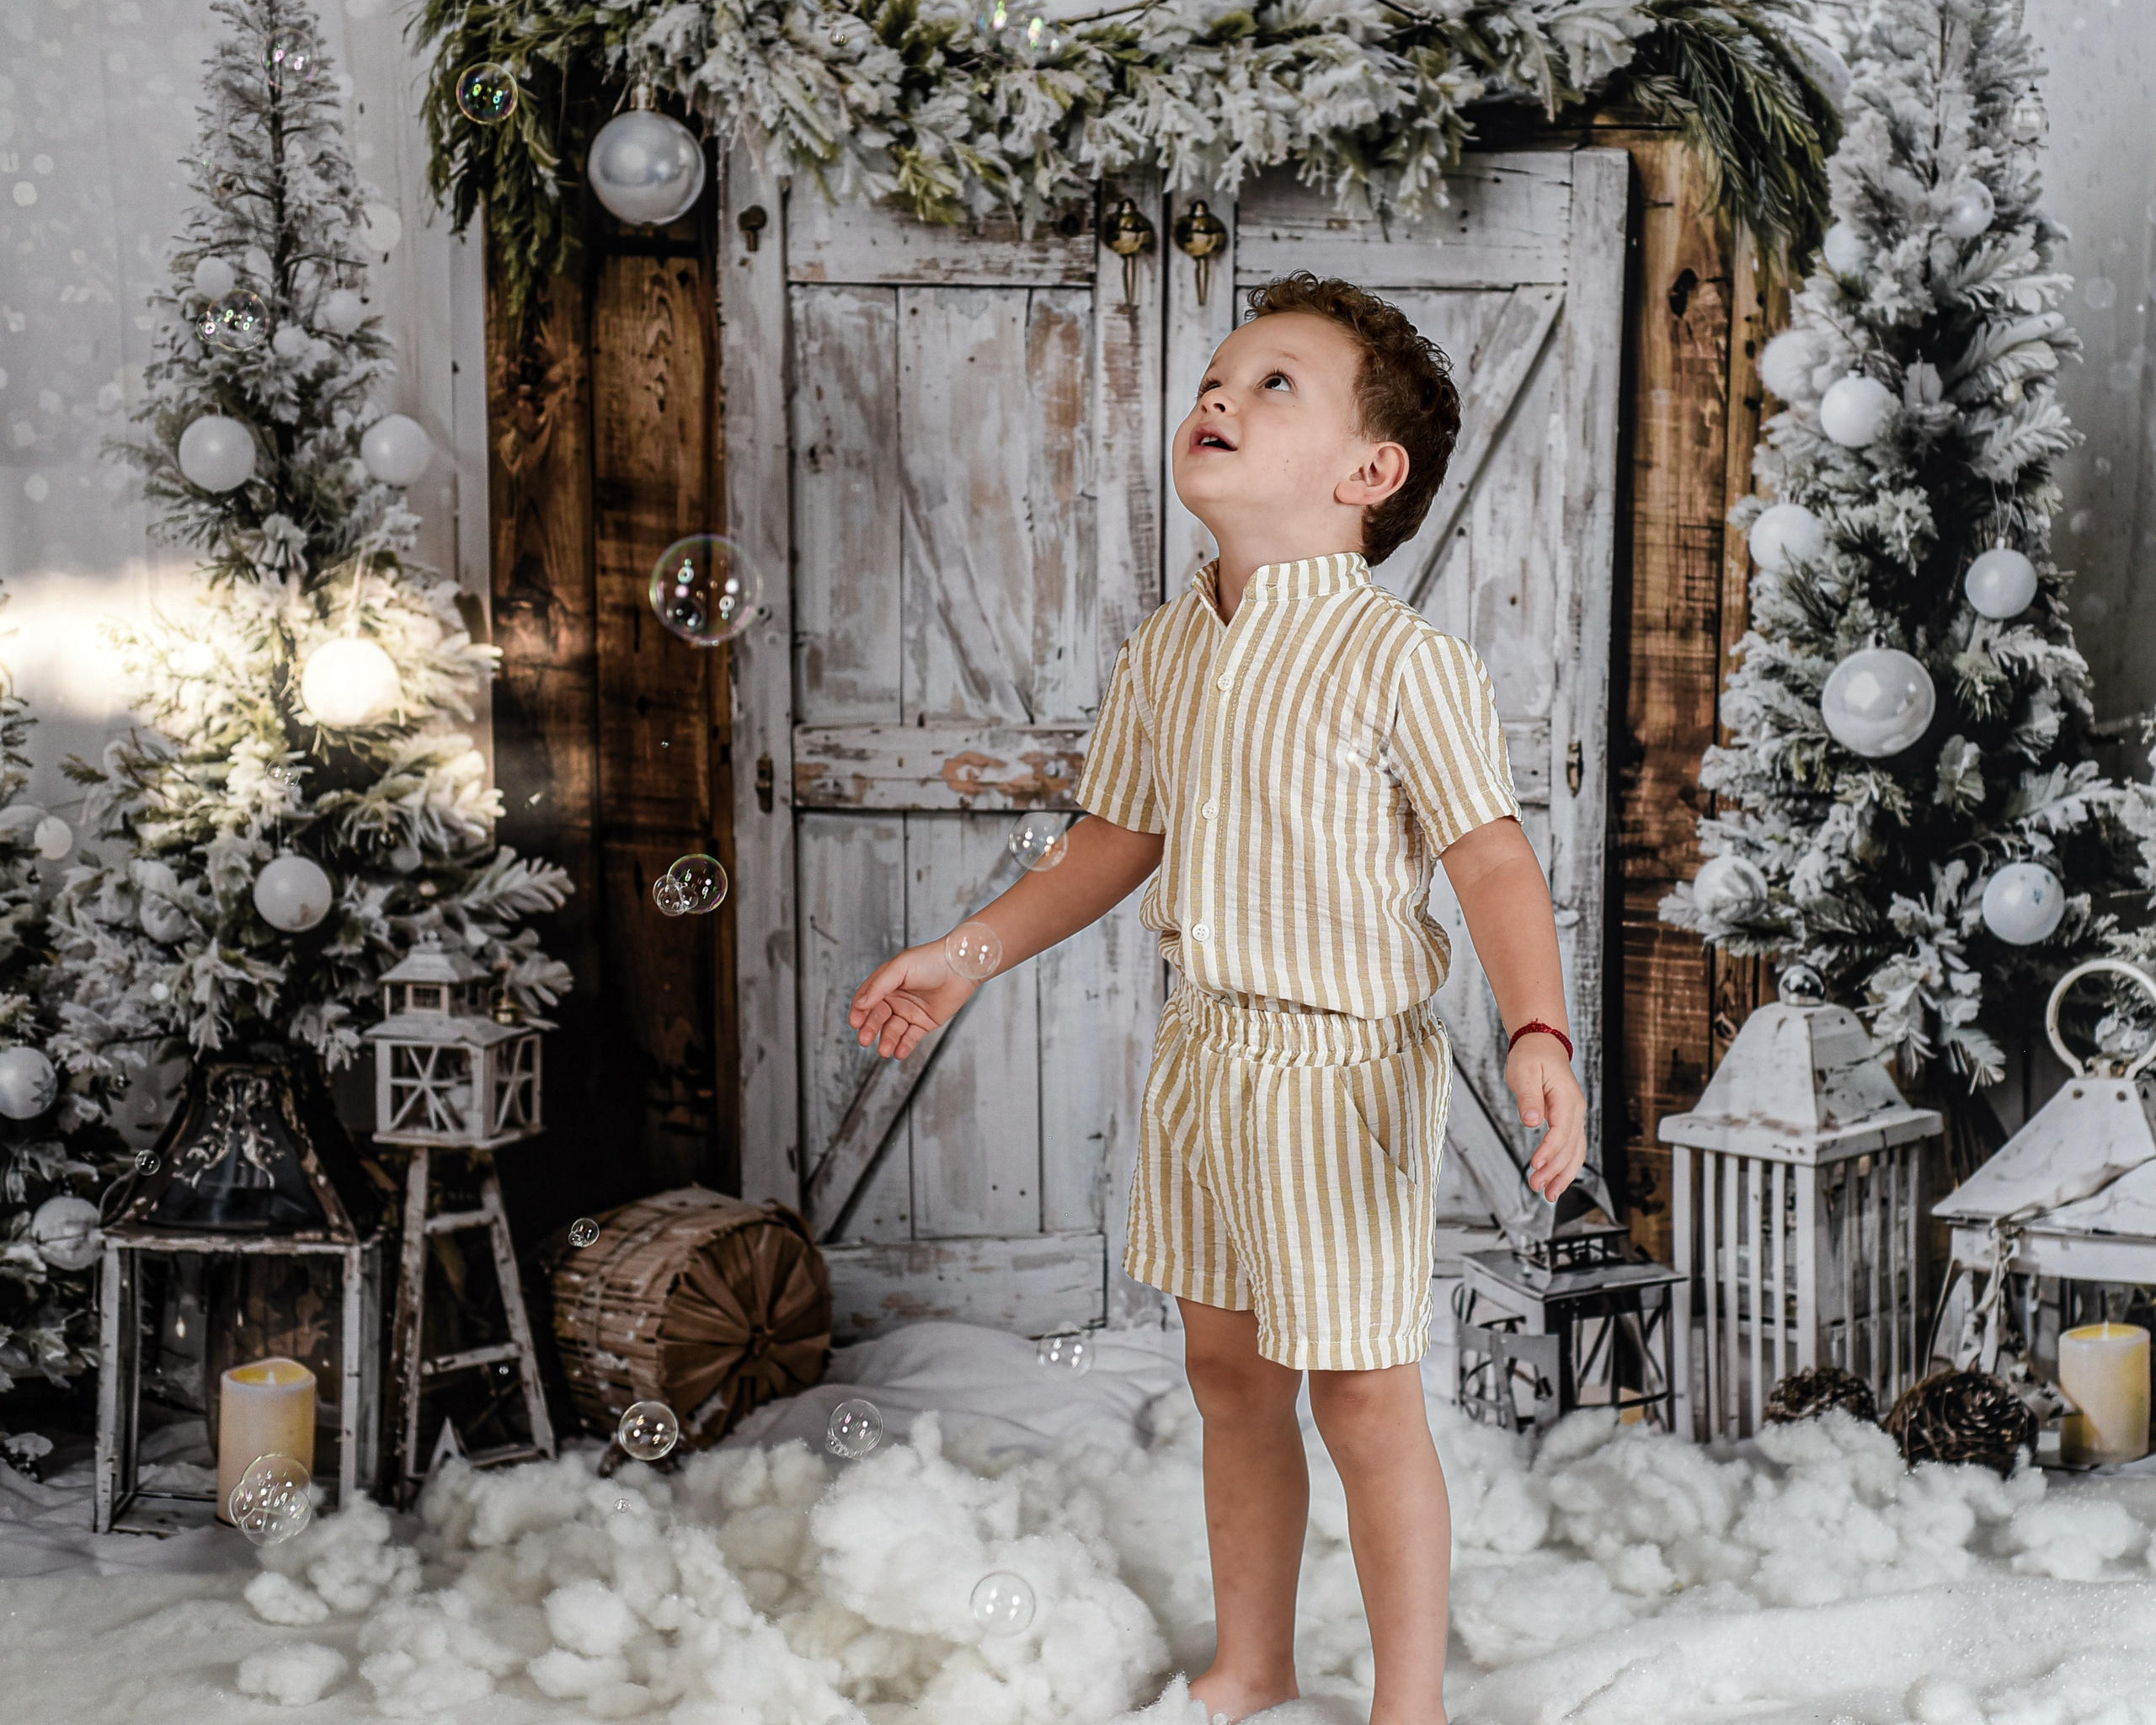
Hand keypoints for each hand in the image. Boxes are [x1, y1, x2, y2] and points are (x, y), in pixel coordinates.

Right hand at [848, 941, 975, 1058]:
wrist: (961, 966)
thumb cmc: (931, 960)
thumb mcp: (900, 968)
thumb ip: (879, 986)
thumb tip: (860, 1004)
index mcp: (886, 983)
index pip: (866, 1000)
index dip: (859, 1012)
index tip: (855, 1023)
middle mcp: (895, 999)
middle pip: (877, 1018)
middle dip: (870, 1029)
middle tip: (865, 1040)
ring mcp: (910, 1012)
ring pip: (893, 1031)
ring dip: (887, 1041)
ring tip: (884, 1050)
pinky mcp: (924, 1023)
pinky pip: (911, 1038)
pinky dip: (904, 1046)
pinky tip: (899, 1052)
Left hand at [1507, 1033, 1586, 1200]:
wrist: (1543, 1044)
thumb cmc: (1532, 1056)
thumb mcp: (1524, 1072)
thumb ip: (1528, 1097)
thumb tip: (1532, 1121)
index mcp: (1567, 1098)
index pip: (1561, 1131)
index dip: (1549, 1151)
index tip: (1535, 1165)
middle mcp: (1575, 1110)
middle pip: (1571, 1147)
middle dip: (1555, 1170)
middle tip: (1537, 1187)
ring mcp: (1574, 1116)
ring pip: (1576, 1151)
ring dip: (1564, 1174)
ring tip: (1550, 1194)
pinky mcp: (1568, 1120)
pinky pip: (1572, 1147)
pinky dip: (1566, 1165)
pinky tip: (1557, 1179)